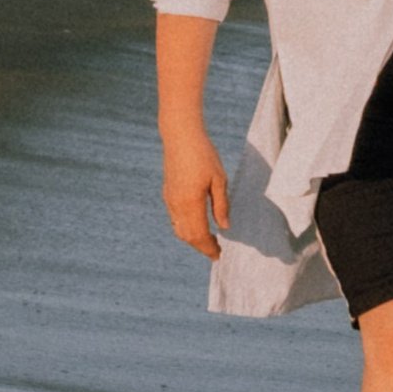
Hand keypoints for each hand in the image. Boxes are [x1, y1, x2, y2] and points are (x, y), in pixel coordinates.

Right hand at [161, 126, 229, 258]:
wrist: (180, 136)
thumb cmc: (204, 154)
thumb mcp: (219, 179)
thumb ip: (221, 205)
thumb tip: (224, 227)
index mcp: (191, 202)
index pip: (199, 234)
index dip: (208, 247)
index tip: (218, 255)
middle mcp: (177, 204)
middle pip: (187, 236)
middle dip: (201, 246)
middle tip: (216, 251)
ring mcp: (170, 199)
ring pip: (179, 229)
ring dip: (193, 239)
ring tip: (209, 240)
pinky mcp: (168, 193)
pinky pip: (175, 219)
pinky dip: (186, 228)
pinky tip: (198, 225)